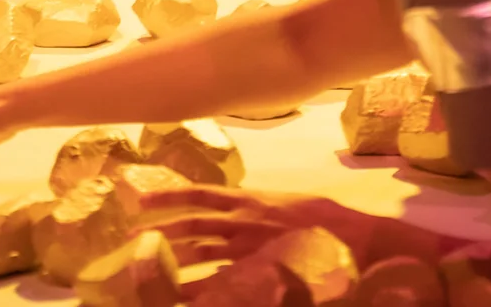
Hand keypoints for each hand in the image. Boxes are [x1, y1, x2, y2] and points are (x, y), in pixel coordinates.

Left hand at [136, 186, 439, 279]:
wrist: (361, 243)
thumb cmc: (328, 224)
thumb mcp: (288, 204)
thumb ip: (258, 208)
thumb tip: (233, 213)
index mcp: (251, 200)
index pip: (200, 195)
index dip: (168, 197)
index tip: (138, 201)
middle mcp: (246, 220)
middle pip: (191, 224)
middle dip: (158, 231)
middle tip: (128, 238)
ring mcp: (252, 247)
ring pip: (200, 252)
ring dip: (169, 260)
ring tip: (140, 268)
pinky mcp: (263, 270)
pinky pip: (222, 281)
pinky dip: (199, 287)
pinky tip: (180, 295)